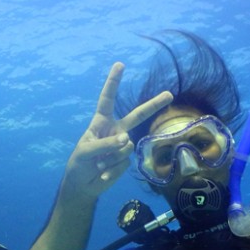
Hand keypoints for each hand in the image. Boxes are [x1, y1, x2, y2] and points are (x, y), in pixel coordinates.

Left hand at [62, 63, 172, 199]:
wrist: (83, 185)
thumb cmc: (79, 164)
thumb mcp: (86, 152)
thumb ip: (104, 144)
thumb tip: (126, 140)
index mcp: (101, 123)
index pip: (107, 100)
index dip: (113, 83)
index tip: (119, 64)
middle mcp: (115, 130)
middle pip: (137, 115)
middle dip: (153, 105)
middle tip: (169, 94)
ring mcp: (122, 145)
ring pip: (126, 146)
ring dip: (110, 158)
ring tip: (98, 165)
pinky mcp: (125, 160)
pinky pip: (123, 162)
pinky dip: (111, 170)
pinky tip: (102, 174)